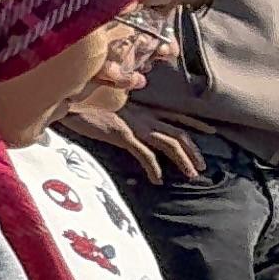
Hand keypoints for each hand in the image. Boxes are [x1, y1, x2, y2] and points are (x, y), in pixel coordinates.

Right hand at [63, 101, 199, 183]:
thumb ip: (125, 113)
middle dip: (194, 150)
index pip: (175, 115)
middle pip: (178, 132)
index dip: (195, 122)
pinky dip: (154, 168)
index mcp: (142, 108)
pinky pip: (144, 154)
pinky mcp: (122, 134)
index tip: (212, 130)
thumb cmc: (86, 103)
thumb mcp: (112, 106)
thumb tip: (130, 125)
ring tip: (191, 174)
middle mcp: (143, 115)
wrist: (67, 99)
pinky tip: (158, 180)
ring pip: (169, 142)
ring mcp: (134, 124)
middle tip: (203, 166)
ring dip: (183, 160)